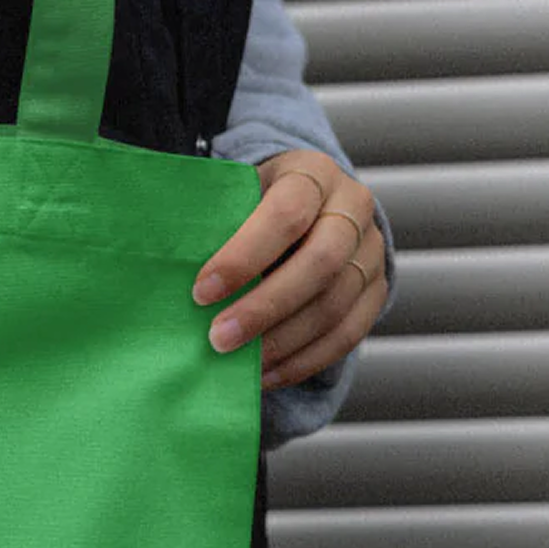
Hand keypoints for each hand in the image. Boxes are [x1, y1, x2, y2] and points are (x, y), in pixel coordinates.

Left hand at [192, 149, 388, 388]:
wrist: (308, 202)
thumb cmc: (254, 202)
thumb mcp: (235, 194)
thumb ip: (214, 224)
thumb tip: (172, 271)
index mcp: (312, 173)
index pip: (285, 215)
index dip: (244, 257)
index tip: (201, 292)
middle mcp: (352, 208)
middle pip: (320, 265)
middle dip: (265, 308)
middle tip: (218, 339)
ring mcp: (371, 251)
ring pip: (335, 305)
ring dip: (282, 342)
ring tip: (240, 364)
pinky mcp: (376, 290)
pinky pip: (347, 335)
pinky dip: (303, 360)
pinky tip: (266, 373)